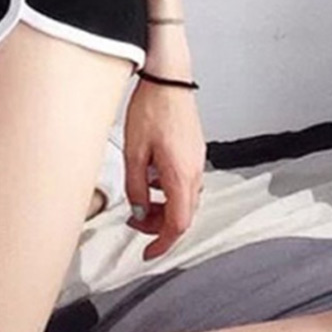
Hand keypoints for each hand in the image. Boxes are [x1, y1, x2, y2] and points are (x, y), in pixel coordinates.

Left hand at [123, 70, 205, 261]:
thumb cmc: (151, 108)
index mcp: (181, 175)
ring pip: (185, 198)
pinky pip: (186, 181)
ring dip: (164, 207)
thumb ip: (136, 187)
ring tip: (140, 197)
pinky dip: (169, 190)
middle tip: (135, 221)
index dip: (162, 244)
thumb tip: (139, 211)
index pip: (177, 224)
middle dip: (159, 226)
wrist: (169, 79)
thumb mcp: (133, 152)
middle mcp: (195, 171)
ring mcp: (198, 160)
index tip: (148, 253)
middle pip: (183, 215)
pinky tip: (151, 175)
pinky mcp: (195, 150)